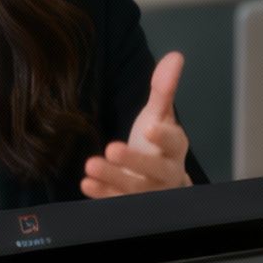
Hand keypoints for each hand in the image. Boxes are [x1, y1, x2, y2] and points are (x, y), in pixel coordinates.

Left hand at [83, 52, 191, 198]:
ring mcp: (150, 193)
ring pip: (135, 190)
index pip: (175, 142)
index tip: (149, 128)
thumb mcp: (159, 116)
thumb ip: (164, 89)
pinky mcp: (132, 206)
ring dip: (113, 179)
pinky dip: (103, 195)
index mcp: (175, 149)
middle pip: (156, 171)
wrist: (157, 183)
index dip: (164, 137)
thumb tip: (175, 56)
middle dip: (134, 162)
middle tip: (112, 148)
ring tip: (91, 165)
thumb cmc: (156, 145)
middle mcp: (167, 173)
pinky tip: (87, 183)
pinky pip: (119, 203)